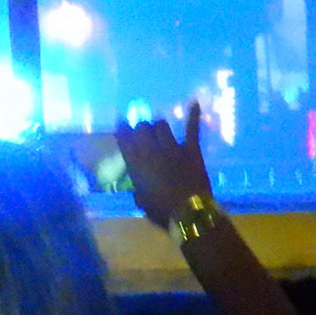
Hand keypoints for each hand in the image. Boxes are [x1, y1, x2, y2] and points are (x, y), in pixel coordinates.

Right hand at [115, 99, 211, 228]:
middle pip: (142, 127)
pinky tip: (194, 101)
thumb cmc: (161, 211)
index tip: (121, 123)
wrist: (189, 213)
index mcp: (135, 161)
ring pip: (161, 124)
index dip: (122, 128)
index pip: (123, 136)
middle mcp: (150, 148)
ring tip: (160, 132)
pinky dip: (193, 115)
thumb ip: (138, 186)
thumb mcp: (141, 199)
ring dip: (159, 127)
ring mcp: (171, 146)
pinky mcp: (191, 149)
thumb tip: (139, 183)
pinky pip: (191, 128)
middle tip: (144, 135)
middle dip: (141, 129)